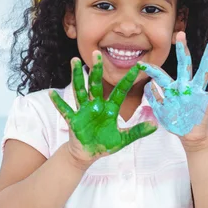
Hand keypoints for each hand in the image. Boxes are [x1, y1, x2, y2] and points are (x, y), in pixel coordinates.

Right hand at [50, 51, 156, 166]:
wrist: (88, 154)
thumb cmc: (104, 144)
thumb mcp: (123, 139)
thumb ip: (137, 131)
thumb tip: (155, 125)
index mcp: (110, 108)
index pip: (120, 90)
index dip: (128, 79)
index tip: (138, 65)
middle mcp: (96, 105)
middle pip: (96, 84)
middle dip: (96, 69)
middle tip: (97, 53)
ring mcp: (83, 111)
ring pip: (80, 91)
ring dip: (77, 77)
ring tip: (75, 62)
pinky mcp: (73, 120)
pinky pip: (65, 109)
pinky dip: (58, 102)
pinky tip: (52, 93)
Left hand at [139, 32, 207, 148]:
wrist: (190, 135)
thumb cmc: (175, 122)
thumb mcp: (161, 112)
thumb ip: (154, 99)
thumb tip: (148, 85)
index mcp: (173, 89)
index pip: (161, 76)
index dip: (151, 70)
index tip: (140, 63)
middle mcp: (185, 87)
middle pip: (183, 65)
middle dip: (182, 50)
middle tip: (180, 34)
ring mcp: (196, 93)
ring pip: (202, 73)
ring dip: (207, 59)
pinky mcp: (206, 102)